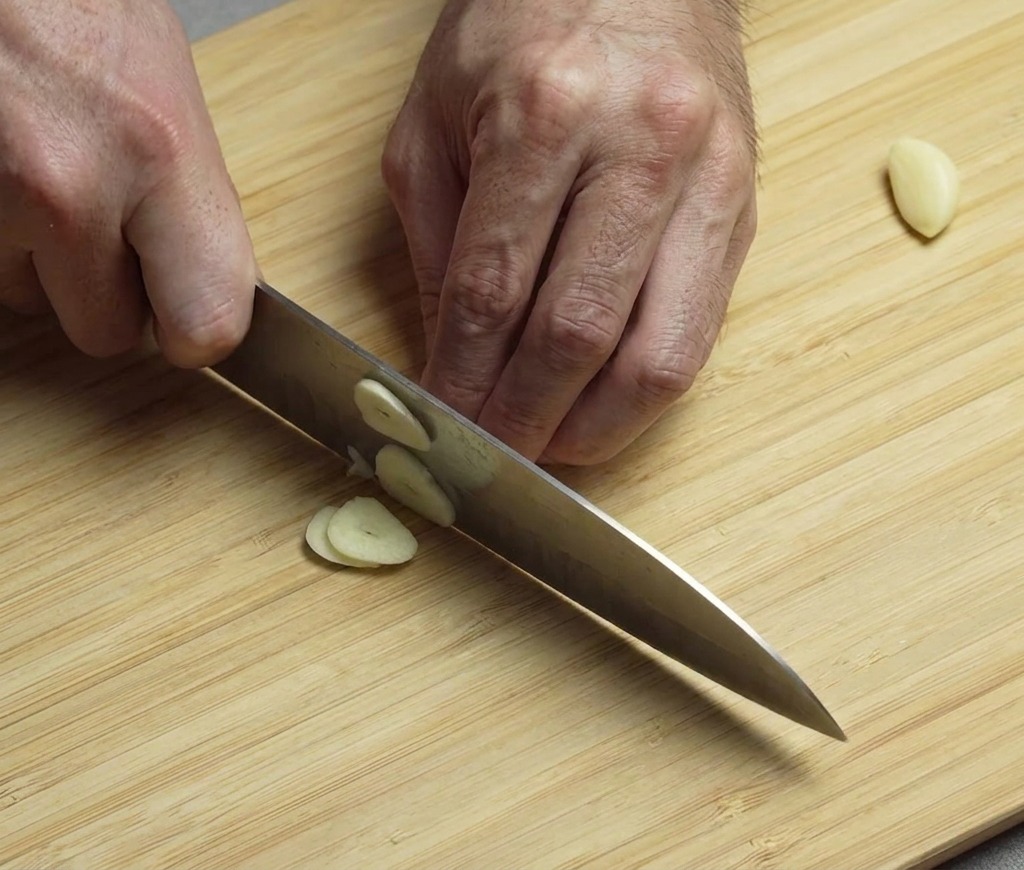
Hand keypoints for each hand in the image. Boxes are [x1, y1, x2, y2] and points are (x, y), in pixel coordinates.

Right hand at [0, 1, 255, 366]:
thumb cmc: (72, 4)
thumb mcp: (164, 87)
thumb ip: (189, 195)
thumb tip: (204, 273)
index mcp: (160, 152)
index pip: (207, 322)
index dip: (193, 331)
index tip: (183, 320)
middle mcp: (71, 185)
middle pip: (105, 332)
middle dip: (102, 294)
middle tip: (99, 229)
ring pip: (28, 301)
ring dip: (35, 260)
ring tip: (33, 170)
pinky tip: (1, 167)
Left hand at [382, 0, 756, 464]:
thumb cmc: (519, 31)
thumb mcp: (434, 123)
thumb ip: (436, 251)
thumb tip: (446, 363)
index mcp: (545, 115)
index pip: (494, 292)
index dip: (463, 381)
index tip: (441, 428)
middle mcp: (640, 148)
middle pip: (579, 333)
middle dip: (527, 420)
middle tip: (493, 461)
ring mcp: (707, 180)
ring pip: (659, 354)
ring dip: (597, 427)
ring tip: (552, 447)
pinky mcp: (742, 208)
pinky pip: (700, 332)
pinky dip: (644, 392)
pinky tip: (601, 407)